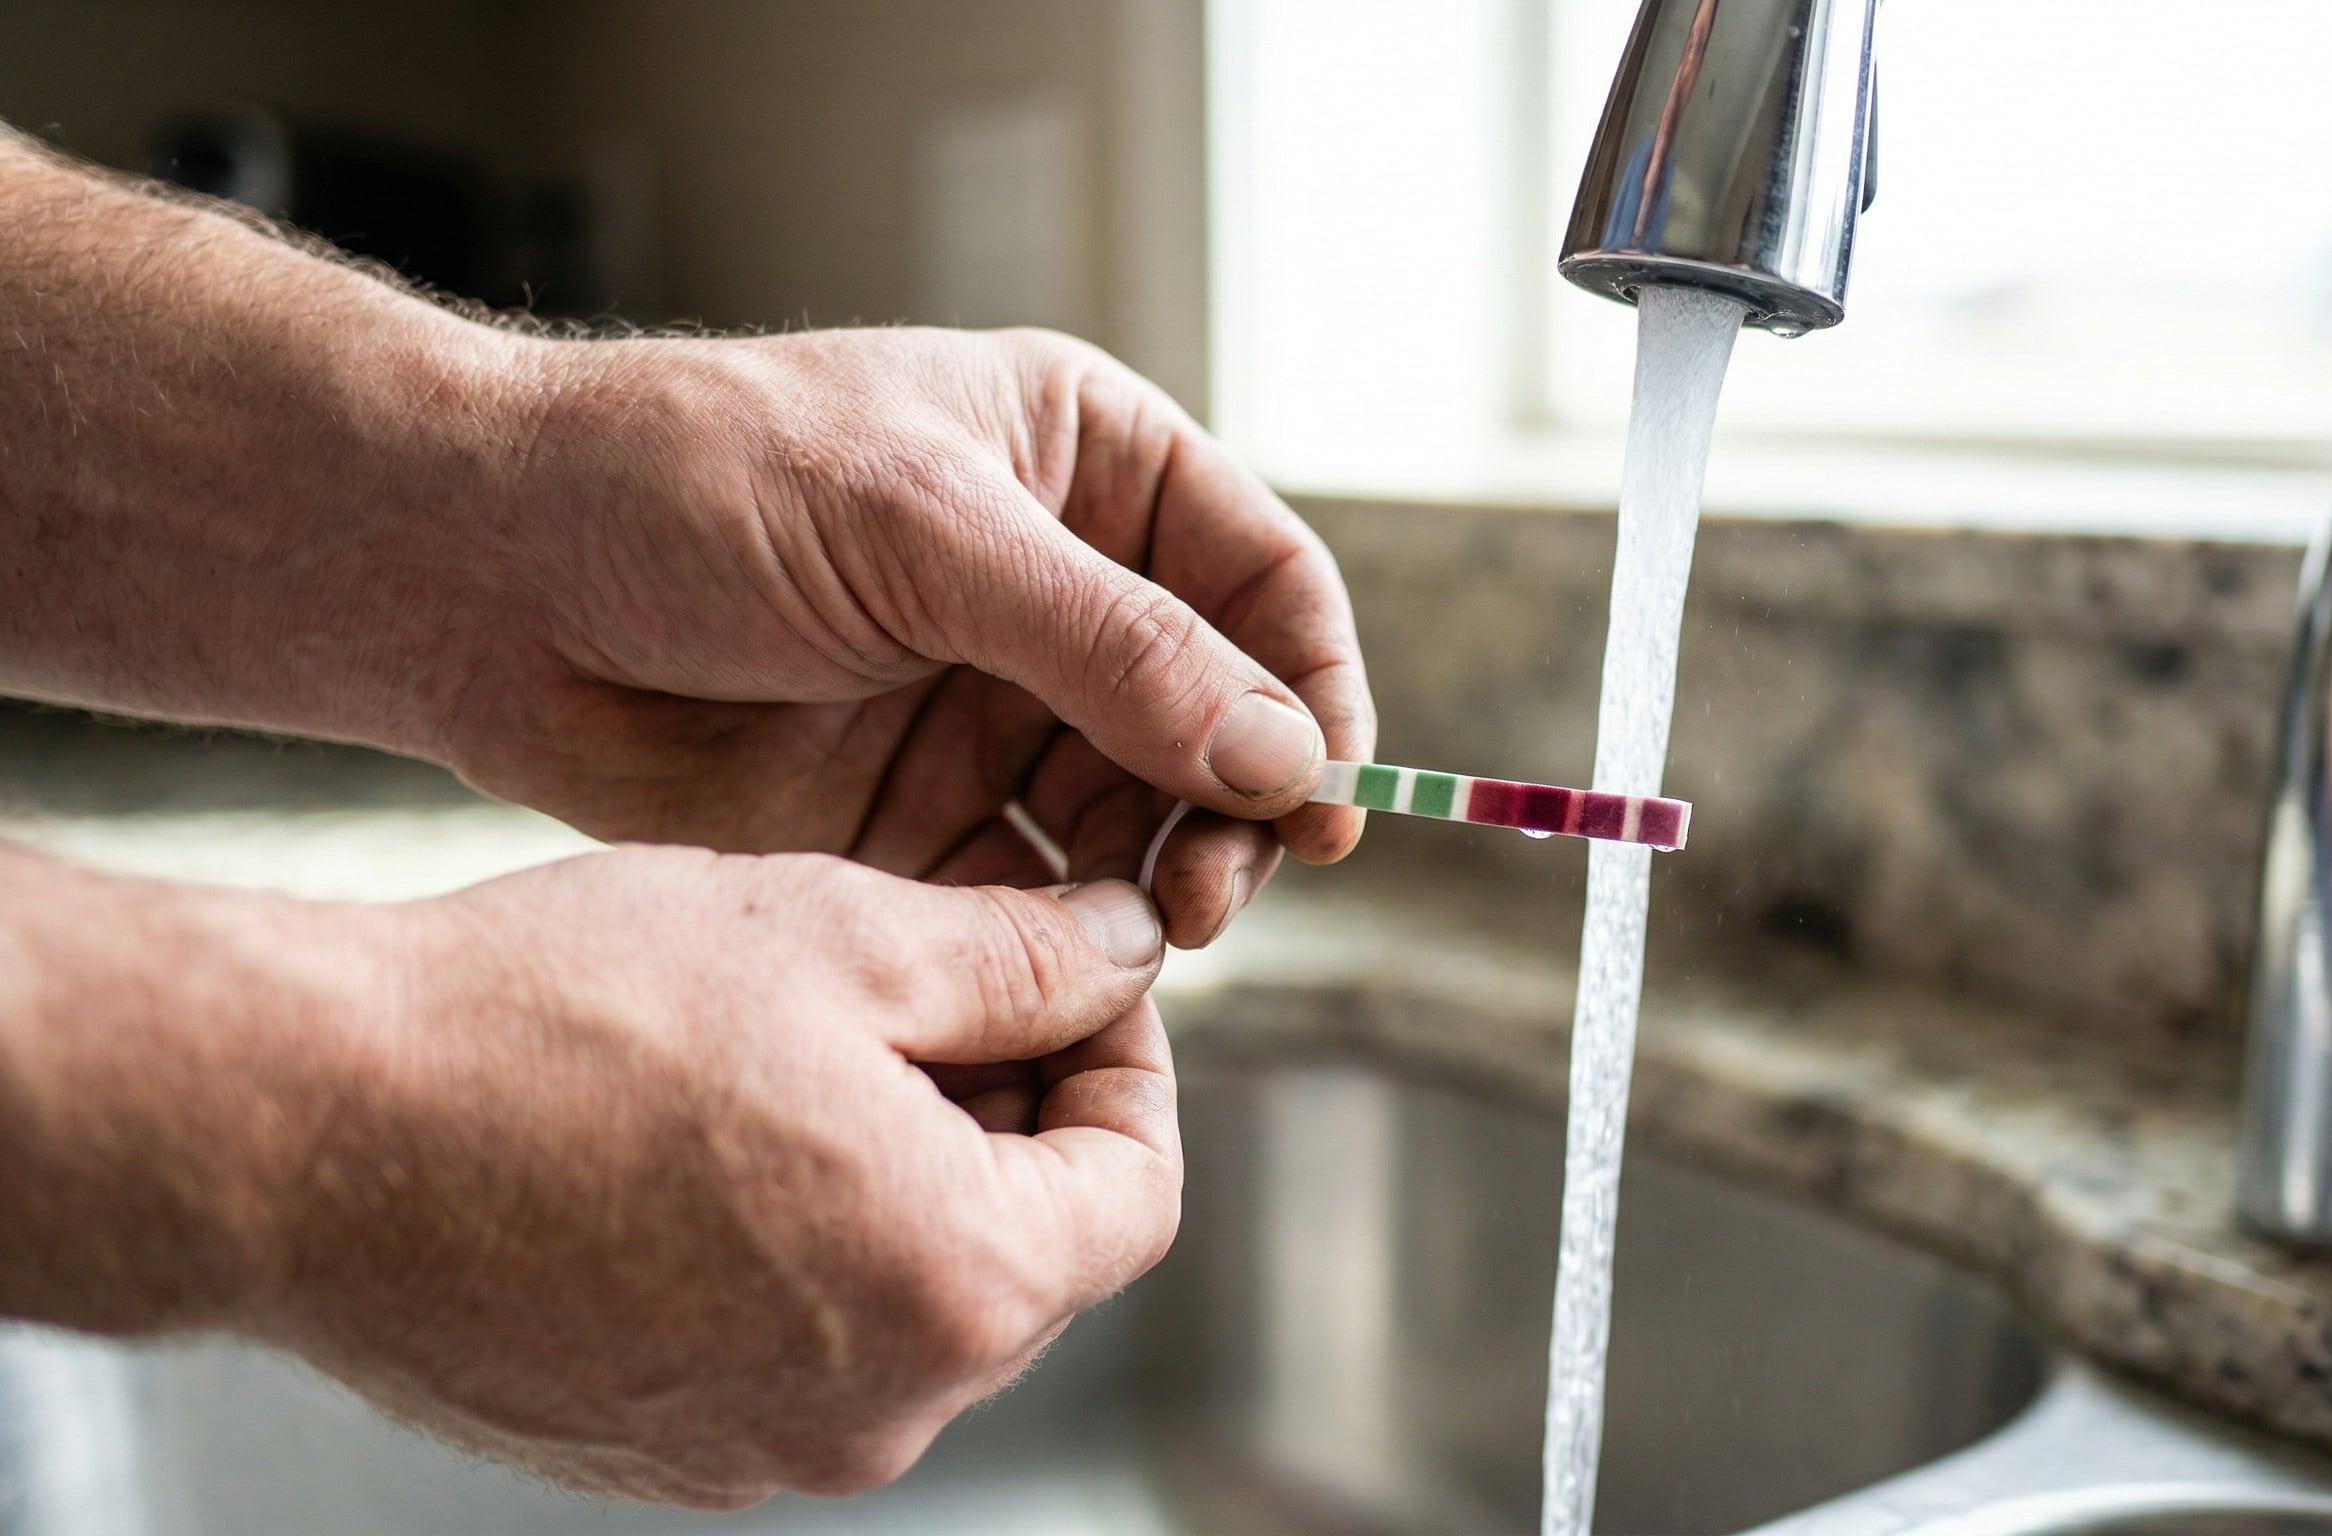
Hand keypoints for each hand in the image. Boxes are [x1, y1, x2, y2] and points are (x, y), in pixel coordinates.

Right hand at [253, 849, 1179, 1507]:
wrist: (298, 1132)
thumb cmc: (562, 1019)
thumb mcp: (840, 936)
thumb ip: (1024, 960)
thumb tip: (1127, 951)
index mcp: (958, 1288)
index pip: (1138, 1190)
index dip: (1127, 1063)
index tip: (1076, 976)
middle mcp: (881, 1411)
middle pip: (1031, 1252)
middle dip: (1017, 1113)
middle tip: (947, 987)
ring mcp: (764, 1448)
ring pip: (911, 1295)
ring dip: (908, 1174)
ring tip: (813, 1045)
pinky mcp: (661, 1451)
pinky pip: (798, 1342)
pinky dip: (801, 1241)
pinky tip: (713, 1133)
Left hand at [436, 327, 1375, 945]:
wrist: (484, 581)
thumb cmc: (691, 484)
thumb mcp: (922, 533)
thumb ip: (1114, 648)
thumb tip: (1287, 756)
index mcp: (1083, 466)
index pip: (1261, 581)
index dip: (1315, 690)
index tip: (1325, 800)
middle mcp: (1058, 592)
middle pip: (1219, 722)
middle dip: (1237, 809)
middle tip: (1213, 893)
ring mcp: (990, 710)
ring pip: (1140, 820)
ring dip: (1164, 882)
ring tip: (1147, 936)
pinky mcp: (919, 820)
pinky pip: (1037, 894)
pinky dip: (1068, 940)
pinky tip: (1066, 974)